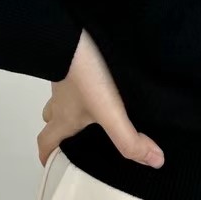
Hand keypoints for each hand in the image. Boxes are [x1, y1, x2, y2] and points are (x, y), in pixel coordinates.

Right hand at [37, 28, 164, 169]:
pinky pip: (74, 79)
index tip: (53, 166)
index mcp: (64, 119)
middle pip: (53, 122)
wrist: (72, 33)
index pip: (46, 144)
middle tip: (79, 140)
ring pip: (63, 99)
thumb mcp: (109, 113)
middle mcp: (61, 101)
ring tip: (95, 112)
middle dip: (62, 133)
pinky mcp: (74, 62)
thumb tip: (153, 161)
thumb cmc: (83, 74)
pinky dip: (83, 85)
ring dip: (73, 107)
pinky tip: (102, 83)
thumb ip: (129, 139)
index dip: (48, 157)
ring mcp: (65, 80)